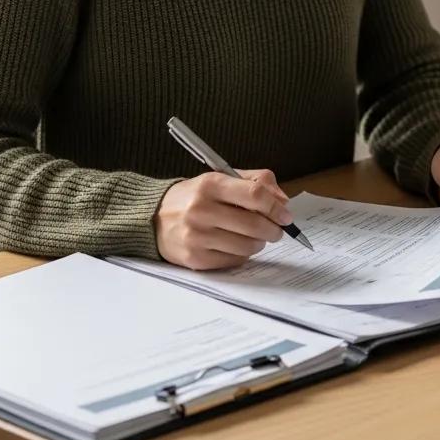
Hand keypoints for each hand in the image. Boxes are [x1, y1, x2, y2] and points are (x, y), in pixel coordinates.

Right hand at [154, 169, 293, 269]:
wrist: (153, 217)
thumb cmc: (195, 196)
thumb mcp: (221, 178)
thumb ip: (256, 182)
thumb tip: (283, 202)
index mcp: (211, 184)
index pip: (254, 194)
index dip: (276, 207)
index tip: (286, 216)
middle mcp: (201, 210)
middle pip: (254, 224)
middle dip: (273, 230)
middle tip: (276, 230)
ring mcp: (196, 236)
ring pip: (246, 246)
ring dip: (258, 243)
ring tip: (254, 237)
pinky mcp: (194, 259)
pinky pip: (233, 261)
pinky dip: (242, 255)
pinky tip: (235, 246)